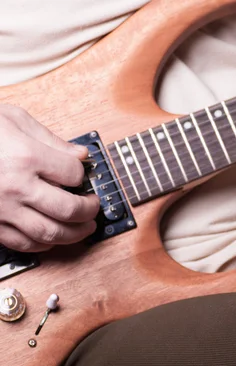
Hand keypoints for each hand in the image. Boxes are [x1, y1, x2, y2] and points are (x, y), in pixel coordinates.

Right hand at [0, 104, 99, 251]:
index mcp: (25, 157)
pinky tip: (53, 236)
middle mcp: (15, 187)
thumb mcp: (13, 119)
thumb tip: (81, 155)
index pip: (73, 174)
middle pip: (68, 209)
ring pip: (50, 233)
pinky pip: (23, 243)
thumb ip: (50, 140)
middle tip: (93, 207)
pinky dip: (44, 243)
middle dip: (89, 211)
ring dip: (74, 233)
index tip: (81, 175)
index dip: (83, 174)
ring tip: (84, 227)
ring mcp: (1, 209)